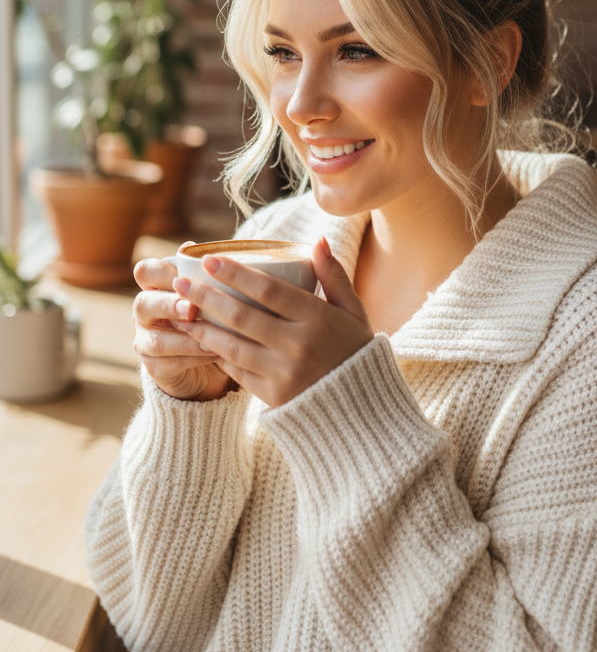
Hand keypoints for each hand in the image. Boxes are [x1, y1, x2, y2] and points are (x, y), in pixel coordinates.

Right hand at [133, 242, 233, 401]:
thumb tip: (198, 249)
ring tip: (211, 338)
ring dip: (185, 338)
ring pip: (155, 339)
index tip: (185, 276)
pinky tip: (216, 353)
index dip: (161, 272)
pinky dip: (195, 357)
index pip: (145, 272)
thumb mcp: (212, 297)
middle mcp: (145, 314)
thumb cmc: (211, 320)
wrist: (208, 366)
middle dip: (168, 305)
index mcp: (156, 289)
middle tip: (192, 309)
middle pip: (142, 303)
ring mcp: (146, 342)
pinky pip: (170, 362)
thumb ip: (204, 278)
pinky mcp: (155, 368)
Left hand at [172, 237, 374, 407]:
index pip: (268, 290)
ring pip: (231, 345)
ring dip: (201, 327)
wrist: (362, 411)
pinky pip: (236, 371)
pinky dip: (216, 354)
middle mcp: (297, 346)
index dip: (236, 274)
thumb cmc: (355, 351)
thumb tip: (318, 240)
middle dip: (206, 297)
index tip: (209, 260)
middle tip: (179, 281)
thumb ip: (334, 276)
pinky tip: (200, 339)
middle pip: (241, 316)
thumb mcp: (353, 311)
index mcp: (317, 319)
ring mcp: (282, 373)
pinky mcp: (272, 396)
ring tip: (180, 311)